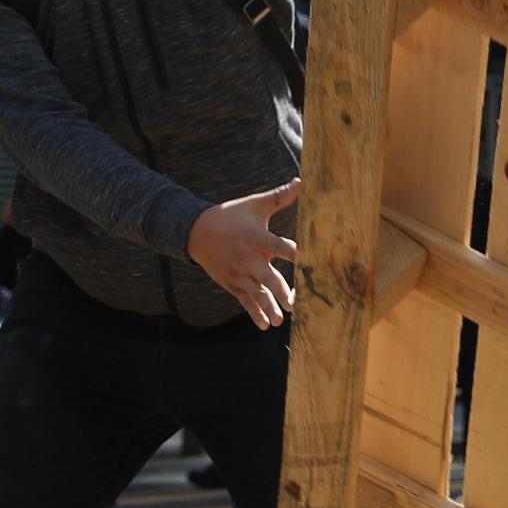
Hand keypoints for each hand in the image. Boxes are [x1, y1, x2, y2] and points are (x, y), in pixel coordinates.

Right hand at [187, 179, 299, 327]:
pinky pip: (245, 301)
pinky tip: (264, 325)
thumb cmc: (233, 216)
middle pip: (268, 277)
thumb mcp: (255, 204)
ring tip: (279, 321)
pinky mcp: (232, 283)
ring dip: (267, 307)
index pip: (282, 248)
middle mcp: (249, 258)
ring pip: (256, 294)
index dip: (296, 255)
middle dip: (281, 291)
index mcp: (259, 239)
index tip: (311, 263)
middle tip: (295, 304)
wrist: (196, 231)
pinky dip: (254, 313)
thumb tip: (301, 181)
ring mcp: (239, 273)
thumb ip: (279, 197)